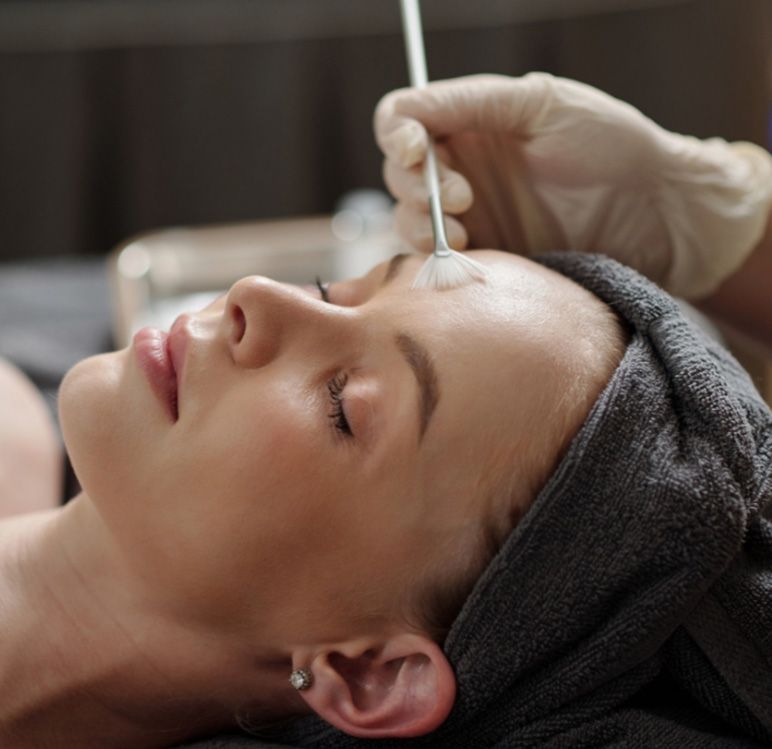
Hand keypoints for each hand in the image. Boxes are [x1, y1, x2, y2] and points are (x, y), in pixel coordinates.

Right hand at [375, 72, 771, 298]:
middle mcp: (462, 168)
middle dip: (418, 188)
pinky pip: (434, 261)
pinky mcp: (484, 259)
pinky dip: (436, 259)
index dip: (396, 135)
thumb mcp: (543, 103)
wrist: (658, 218)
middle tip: (464, 201)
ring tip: (467, 236)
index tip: (416, 150)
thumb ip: (473, 102)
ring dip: (422, 227)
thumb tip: (407, 111)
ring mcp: (470, 217)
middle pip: (397, 174)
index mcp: (472, 122)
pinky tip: (471, 257)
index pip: (402, 120)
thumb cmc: (614, 147)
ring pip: (408, 221)